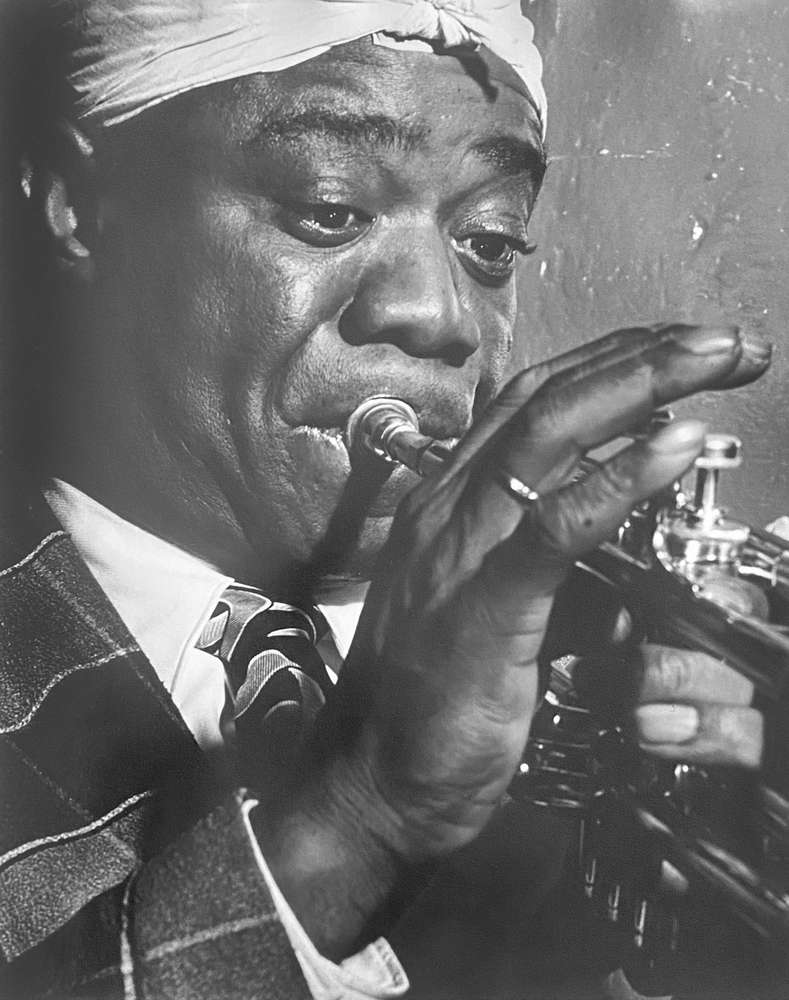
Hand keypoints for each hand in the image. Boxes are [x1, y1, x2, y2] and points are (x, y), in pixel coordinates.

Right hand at [333, 323, 767, 859]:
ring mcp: (458, 550)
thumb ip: (548, 570)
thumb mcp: (494, 616)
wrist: (371, 782)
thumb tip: (614, 554)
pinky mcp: (480, 606)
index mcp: (451, 506)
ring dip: (639, 386)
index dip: (609, 366)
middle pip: (546, 399)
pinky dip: (618, 480)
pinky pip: (553, 527)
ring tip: (713, 357)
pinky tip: (670, 447)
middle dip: (640, 355)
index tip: (677, 350)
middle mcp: (449, 509)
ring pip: (548, 437)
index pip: (532, 406)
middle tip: (721, 340)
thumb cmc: (429, 703)